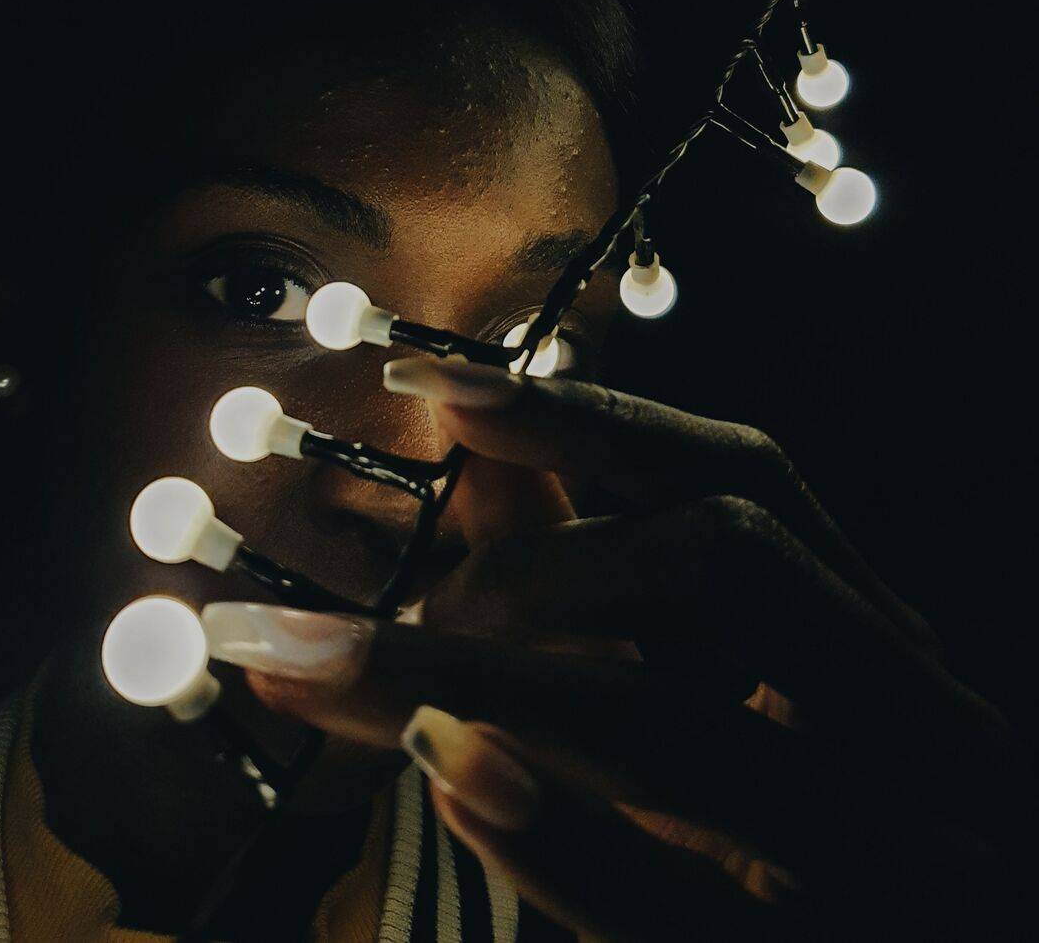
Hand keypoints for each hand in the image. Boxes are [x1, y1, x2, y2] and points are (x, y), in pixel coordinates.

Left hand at [203, 358, 1026, 939]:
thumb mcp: (722, 707)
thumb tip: (473, 452)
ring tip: (349, 670)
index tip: (431, 378)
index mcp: (884, 644)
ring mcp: (898, 860)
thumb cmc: (800, 849)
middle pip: (721, 562)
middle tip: (408, 600)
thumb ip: (604, 581)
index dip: (584, 417)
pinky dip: (550, 831)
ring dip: (490, 683)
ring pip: (677, 727)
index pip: (744, 474)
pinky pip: (670, 904)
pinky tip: (446, 773)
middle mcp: (920, 726)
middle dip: (536, 564)